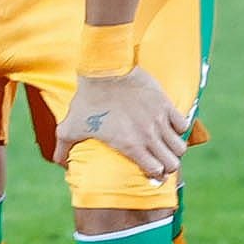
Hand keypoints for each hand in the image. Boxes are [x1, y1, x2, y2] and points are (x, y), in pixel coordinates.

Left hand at [52, 67, 191, 181]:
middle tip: (160, 160)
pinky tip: (167, 126)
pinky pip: (183, 124)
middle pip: (173, 163)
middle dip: (167, 165)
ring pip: (180, 147)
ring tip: (164, 145)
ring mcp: (159, 120)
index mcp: (130, 146)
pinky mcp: (165, 104)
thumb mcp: (68, 127)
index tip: (150, 170)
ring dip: (174, 149)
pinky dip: (178, 128)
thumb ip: (63, 149)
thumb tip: (60, 164)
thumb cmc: (87, 99)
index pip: (155, 171)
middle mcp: (148, 136)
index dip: (154, 174)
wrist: (104, 70)